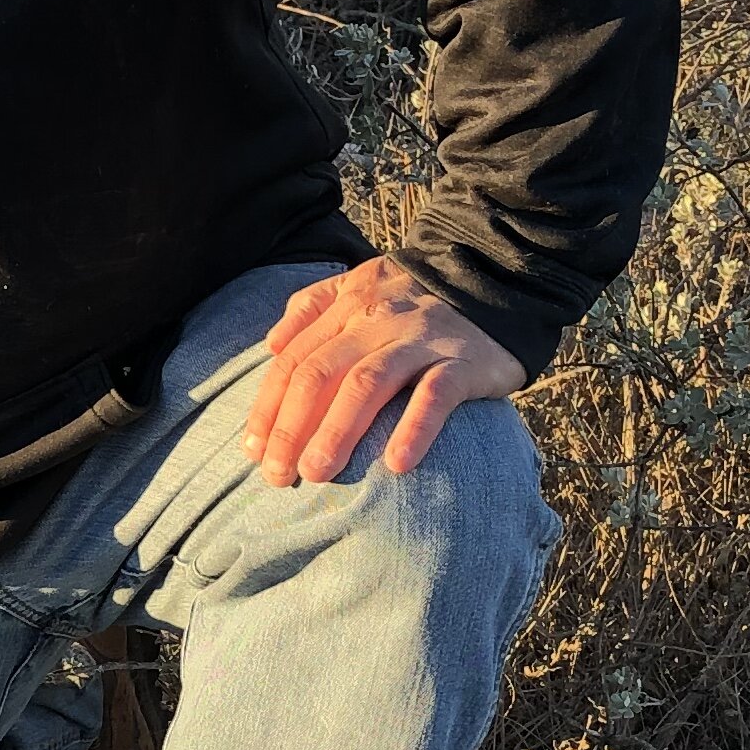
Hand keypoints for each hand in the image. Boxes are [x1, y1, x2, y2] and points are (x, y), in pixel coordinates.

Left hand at [244, 258, 526, 483]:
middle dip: (292, 427)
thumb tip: (271, 344)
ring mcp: (421, 338)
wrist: (496, 274)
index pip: (295, 359)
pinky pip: (436, 395)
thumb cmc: (419, 296)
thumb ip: (313, 307)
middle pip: (321, 373)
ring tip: (317, 474)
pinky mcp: (464, 360)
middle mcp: (377, 320)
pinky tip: (396, 464)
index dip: (268, 406)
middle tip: (276, 476)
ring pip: (367, 383)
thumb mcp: (361, 285)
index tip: (252, 450)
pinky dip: (414, 428)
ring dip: (337, 431)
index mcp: (348, 305)